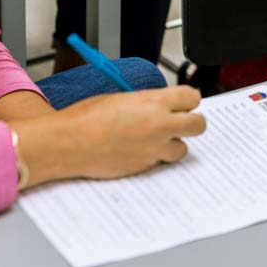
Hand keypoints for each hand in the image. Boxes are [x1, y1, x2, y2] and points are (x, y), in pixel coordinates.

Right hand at [14, 86, 205, 184]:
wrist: (68, 143)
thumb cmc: (87, 117)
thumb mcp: (122, 98)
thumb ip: (148, 101)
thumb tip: (161, 105)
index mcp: (155, 102)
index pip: (192, 97)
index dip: (188, 99)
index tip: (183, 101)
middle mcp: (160, 126)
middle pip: (199, 125)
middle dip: (192, 122)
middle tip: (180, 121)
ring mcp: (153, 150)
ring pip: (182, 149)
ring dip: (173, 143)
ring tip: (156, 139)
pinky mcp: (144, 168)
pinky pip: (160, 163)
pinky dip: (155, 157)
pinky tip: (138, 151)